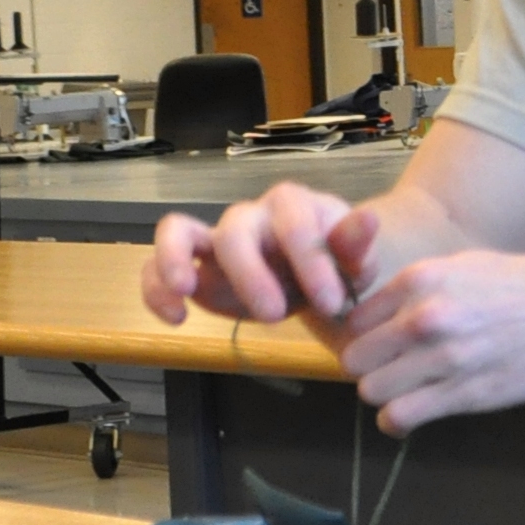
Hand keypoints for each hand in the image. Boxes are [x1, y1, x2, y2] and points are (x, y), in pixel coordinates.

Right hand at [140, 182, 361, 330]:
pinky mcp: (195, 266)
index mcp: (293, 206)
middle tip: (277, 317)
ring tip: (185, 292)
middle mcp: (250, 215)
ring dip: (175, 257)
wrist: (321, 280)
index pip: (295, 223)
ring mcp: (216, 238)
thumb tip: (368, 217)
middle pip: (235, 228)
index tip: (333, 304)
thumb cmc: (339, 265)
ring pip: (177, 229)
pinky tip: (175, 318)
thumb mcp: (357, 260)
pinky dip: (156, 287)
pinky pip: (157, 265)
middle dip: (251, 273)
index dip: (311, 263)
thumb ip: (356, 244)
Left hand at [336, 246, 524, 431]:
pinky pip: (400, 417)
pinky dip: (398, 422)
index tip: (382, 349)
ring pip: (372, 392)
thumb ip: (418, 290)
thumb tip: (381, 317)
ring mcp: (444, 358)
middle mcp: (424, 317)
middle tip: (394, 373)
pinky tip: (413, 415)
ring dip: (386, 397)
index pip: (354, 322)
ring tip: (407, 394)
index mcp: (420, 280)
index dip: (365, 339)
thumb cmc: (524, 287)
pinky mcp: (465, 393)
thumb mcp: (463, 266)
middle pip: (355, 360)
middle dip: (371, 370)